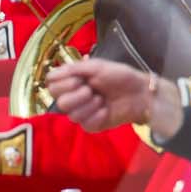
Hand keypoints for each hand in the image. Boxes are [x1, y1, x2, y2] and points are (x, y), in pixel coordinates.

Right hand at [46, 59, 175, 134]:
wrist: (139, 92)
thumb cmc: (119, 76)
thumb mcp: (97, 66)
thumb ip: (74, 68)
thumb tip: (53, 74)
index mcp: (73, 80)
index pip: (51, 84)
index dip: (62, 83)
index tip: (78, 79)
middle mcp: (74, 97)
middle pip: (60, 102)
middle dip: (77, 95)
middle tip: (91, 90)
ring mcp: (83, 112)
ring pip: (71, 115)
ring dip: (89, 105)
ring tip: (102, 99)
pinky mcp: (92, 125)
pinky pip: (85, 124)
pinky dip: (97, 116)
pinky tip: (106, 110)